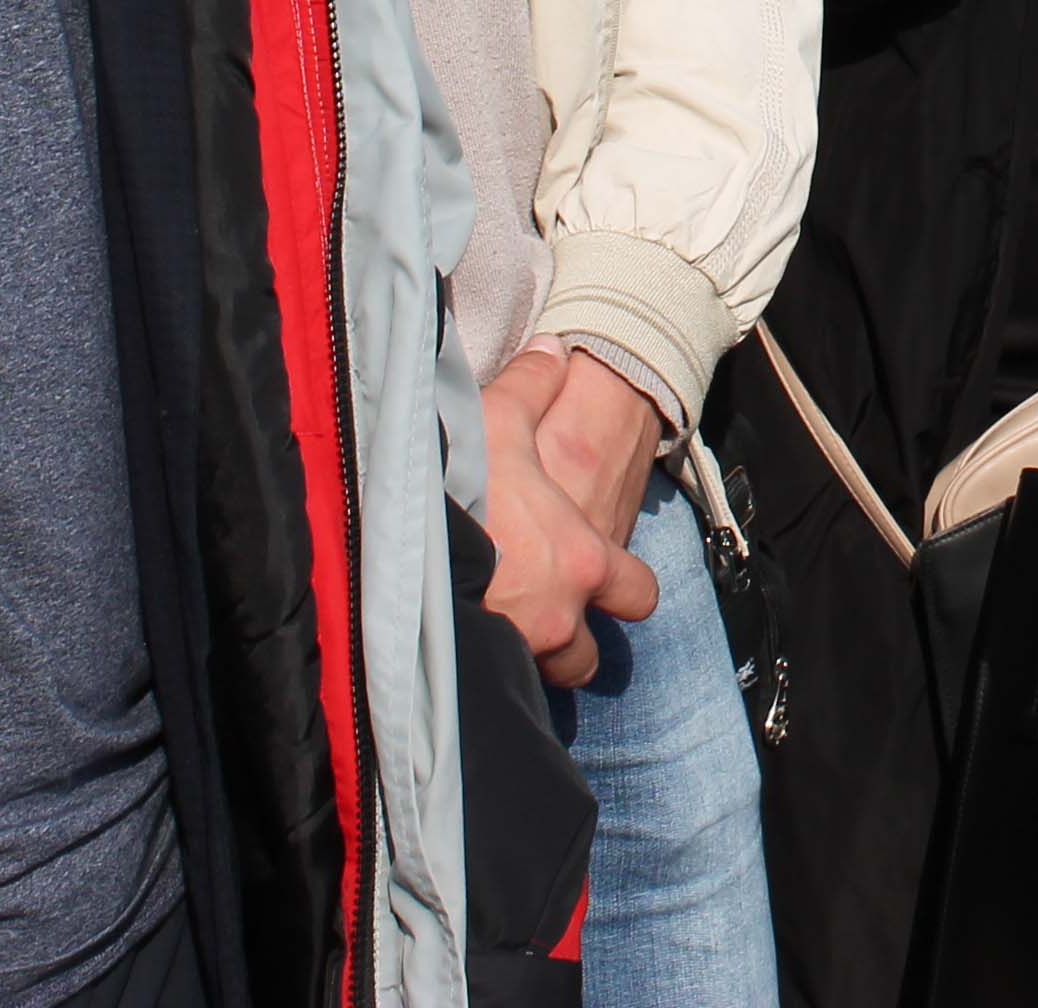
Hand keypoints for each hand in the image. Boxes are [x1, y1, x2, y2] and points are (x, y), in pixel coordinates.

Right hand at [479, 348, 659, 685]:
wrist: (400, 546)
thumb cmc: (459, 487)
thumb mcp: (497, 421)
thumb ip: (531, 386)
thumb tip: (553, 350)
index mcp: (583, 562)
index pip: (637, 593)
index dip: (625, 587)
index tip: (600, 576)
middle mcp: (559, 617)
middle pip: (589, 658)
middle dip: (574, 642)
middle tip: (547, 615)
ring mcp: (515, 653)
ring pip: (542, 676)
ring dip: (531, 659)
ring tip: (502, 631)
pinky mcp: (469, 678)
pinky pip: (492, 687)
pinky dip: (484, 671)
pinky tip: (459, 648)